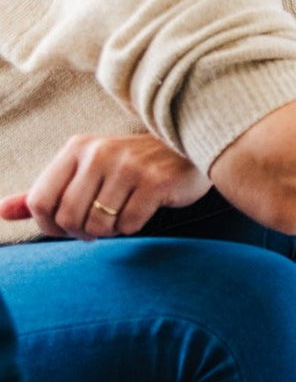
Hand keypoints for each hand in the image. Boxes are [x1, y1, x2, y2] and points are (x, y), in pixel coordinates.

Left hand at [0, 134, 210, 239]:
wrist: (190, 151)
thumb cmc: (133, 166)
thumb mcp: (86, 171)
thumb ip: (46, 191)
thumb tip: (1, 212)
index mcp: (77, 148)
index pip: (39, 200)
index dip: (49, 225)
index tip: (67, 228)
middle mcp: (99, 153)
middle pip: (68, 217)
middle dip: (81, 233)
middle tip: (96, 229)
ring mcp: (129, 166)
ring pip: (98, 224)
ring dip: (108, 232)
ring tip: (119, 220)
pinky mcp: (155, 182)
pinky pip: (129, 224)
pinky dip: (132, 228)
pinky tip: (140, 214)